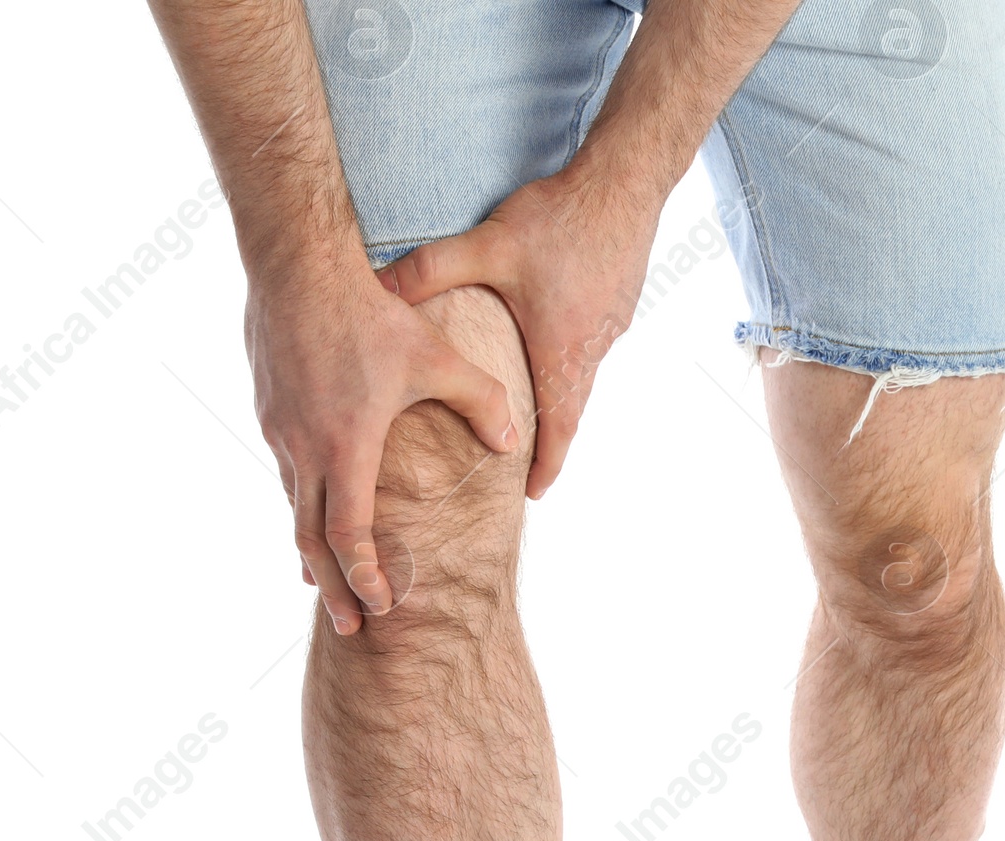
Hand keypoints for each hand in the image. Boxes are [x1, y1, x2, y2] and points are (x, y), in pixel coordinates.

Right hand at [245, 244, 518, 632]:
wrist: (296, 262)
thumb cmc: (371, 312)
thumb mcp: (438, 357)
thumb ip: (484, 402)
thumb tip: (515, 444)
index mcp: (345, 446)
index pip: (349, 535)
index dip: (365, 576)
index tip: (381, 605)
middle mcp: (303, 449)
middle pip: (311, 542)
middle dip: (333, 590)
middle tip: (350, 628)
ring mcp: (279, 431)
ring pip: (293, 507)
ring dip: (312, 551)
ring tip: (325, 584)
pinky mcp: (267, 411)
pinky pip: (285, 473)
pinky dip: (301, 507)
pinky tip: (314, 514)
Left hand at [379, 168, 660, 498]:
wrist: (626, 182)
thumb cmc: (561, 219)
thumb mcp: (489, 246)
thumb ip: (432, 271)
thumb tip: (379, 290)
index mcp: (559, 352)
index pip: (556, 430)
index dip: (545, 466)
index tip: (533, 494)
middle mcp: (591, 350)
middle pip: (571, 410)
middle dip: (550, 440)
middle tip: (530, 463)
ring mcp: (611, 328)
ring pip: (583, 376)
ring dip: (561, 395)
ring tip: (536, 404)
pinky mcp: (620, 304)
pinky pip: (594, 345)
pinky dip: (574, 357)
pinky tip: (554, 337)